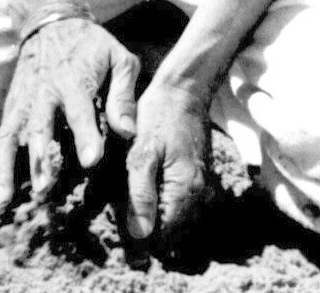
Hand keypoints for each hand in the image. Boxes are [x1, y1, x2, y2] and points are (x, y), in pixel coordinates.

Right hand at [0, 17, 139, 215]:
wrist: (54, 24)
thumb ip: (124, 94)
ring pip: (14, 137)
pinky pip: (2, 141)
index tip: (92, 160)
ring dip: (10, 169)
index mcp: (76, 79)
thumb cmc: (93, 47)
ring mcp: (25, 102)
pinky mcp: (12, 110)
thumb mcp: (119, 58)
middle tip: (46, 188)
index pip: (81, 110)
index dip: (86, 135)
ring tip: (7, 202)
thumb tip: (128, 132)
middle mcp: (46, 92)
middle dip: (44, 157)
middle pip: (42, 127)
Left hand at [123, 77, 211, 247]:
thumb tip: (139, 234)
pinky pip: (176, 194)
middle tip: (122, 200)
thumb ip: (141, 194)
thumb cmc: (160, 114)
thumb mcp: (142, 152)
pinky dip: (160, 192)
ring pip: (172, 209)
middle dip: (145, 219)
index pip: (163, 233)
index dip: (140, 232)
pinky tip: (144, 176)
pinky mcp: (194, 168)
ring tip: (131, 187)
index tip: (120, 219)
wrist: (184, 85)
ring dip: (152, 206)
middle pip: (169, 224)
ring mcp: (198, 178)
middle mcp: (197, 188)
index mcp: (184, 187)